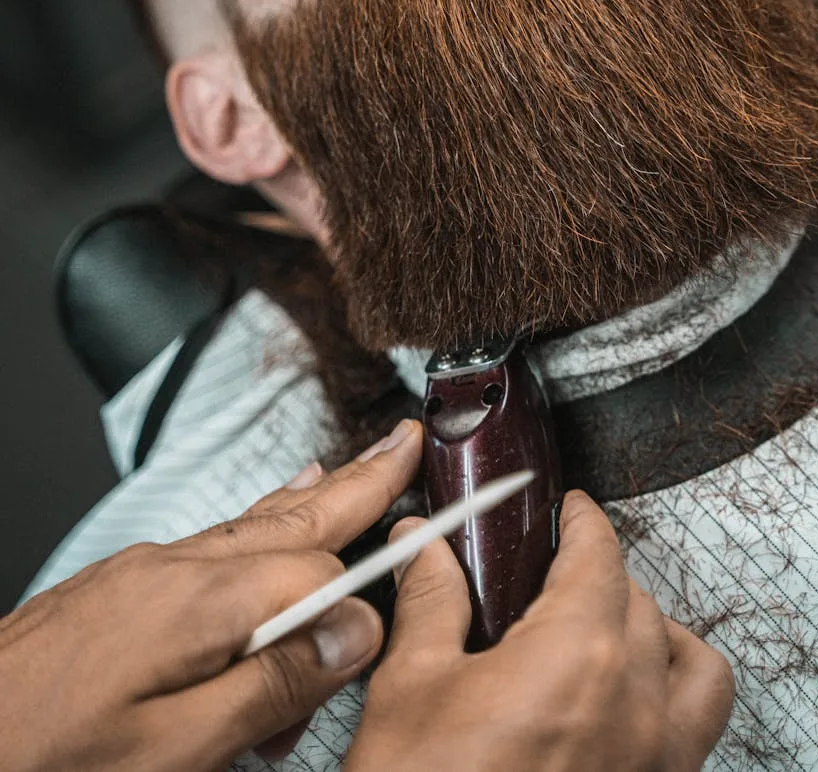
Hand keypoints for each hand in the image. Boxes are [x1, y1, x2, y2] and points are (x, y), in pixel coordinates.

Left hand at [0, 418, 421, 771]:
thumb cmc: (45, 754)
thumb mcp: (174, 748)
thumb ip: (272, 685)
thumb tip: (353, 633)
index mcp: (199, 602)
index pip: (316, 576)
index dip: (355, 611)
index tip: (374, 645)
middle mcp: (176, 566)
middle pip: (291, 515)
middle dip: (356, 481)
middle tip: (402, 444)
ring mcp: (146, 568)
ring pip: (252, 524)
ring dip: (311, 506)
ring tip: (351, 473)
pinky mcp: (125, 582)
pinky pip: (214, 543)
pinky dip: (259, 530)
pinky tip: (271, 516)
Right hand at [346, 489, 734, 771]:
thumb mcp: (411, 690)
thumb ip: (430, 602)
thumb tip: (424, 549)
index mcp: (577, 659)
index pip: (601, 557)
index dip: (584, 524)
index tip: (572, 514)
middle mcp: (635, 708)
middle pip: (641, 602)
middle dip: (601, 576)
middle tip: (557, 575)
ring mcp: (656, 763)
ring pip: (692, 664)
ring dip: (658, 634)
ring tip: (611, 632)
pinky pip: (699, 731)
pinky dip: (678, 698)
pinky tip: (630, 703)